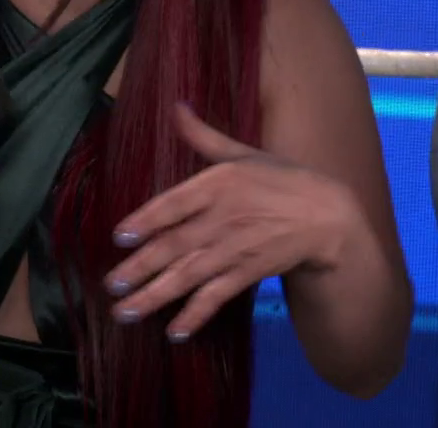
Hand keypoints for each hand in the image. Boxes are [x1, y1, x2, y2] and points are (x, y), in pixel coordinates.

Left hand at [103, 103, 356, 341]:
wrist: (327, 215)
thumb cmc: (280, 179)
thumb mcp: (242, 153)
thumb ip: (203, 136)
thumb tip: (175, 106)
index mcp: (219, 183)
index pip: (175, 203)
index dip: (147, 220)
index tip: (119, 237)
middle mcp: (224, 217)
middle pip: (175, 245)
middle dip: (140, 268)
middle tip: (110, 286)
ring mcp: (237, 248)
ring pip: (190, 275)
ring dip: (156, 296)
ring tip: (125, 313)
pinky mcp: (250, 272)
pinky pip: (218, 295)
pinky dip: (197, 314)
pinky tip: (175, 331)